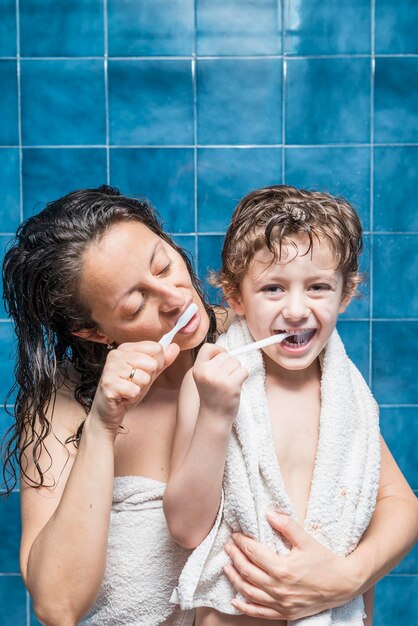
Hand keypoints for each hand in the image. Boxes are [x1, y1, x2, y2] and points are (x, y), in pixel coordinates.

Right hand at [90, 341, 179, 432]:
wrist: (108, 411)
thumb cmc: (127, 390)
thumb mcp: (148, 374)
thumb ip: (162, 361)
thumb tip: (175, 346)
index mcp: (126, 348)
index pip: (156, 348)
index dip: (156, 364)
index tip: (143, 372)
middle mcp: (116, 355)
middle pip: (152, 363)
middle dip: (148, 378)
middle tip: (134, 383)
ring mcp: (110, 369)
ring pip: (144, 378)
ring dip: (139, 388)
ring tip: (128, 389)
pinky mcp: (108, 384)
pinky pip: (134, 390)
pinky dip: (132, 397)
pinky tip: (123, 396)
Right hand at [193, 344, 247, 418]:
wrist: (214, 417)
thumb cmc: (212, 396)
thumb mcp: (204, 377)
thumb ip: (211, 364)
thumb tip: (227, 351)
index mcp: (198, 369)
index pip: (208, 347)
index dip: (218, 350)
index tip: (221, 358)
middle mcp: (207, 372)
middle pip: (226, 355)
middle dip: (230, 365)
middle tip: (225, 379)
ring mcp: (219, 378)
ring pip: (236, 362)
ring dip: (237, 372)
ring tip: (229, 384)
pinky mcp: (231, 385)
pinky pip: (244, 371)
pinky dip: (243, 377)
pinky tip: (236, 387)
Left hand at [224, 512, 358, 620]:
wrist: (343, 584)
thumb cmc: (325, 560)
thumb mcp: (307, 540)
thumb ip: (287, 525)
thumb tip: (269, 513)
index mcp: (283, 568)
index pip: (253, 553)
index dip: (241, 542)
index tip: (235, 534)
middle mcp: (278, 588)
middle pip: (247, 571)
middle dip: (234, 557)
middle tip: (227, 546)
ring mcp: (281, 602)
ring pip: (249, 592)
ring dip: (235, 578)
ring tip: (227, 567)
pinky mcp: (285, 612)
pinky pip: (260, 612)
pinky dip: (245, 607)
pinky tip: (235, 600)